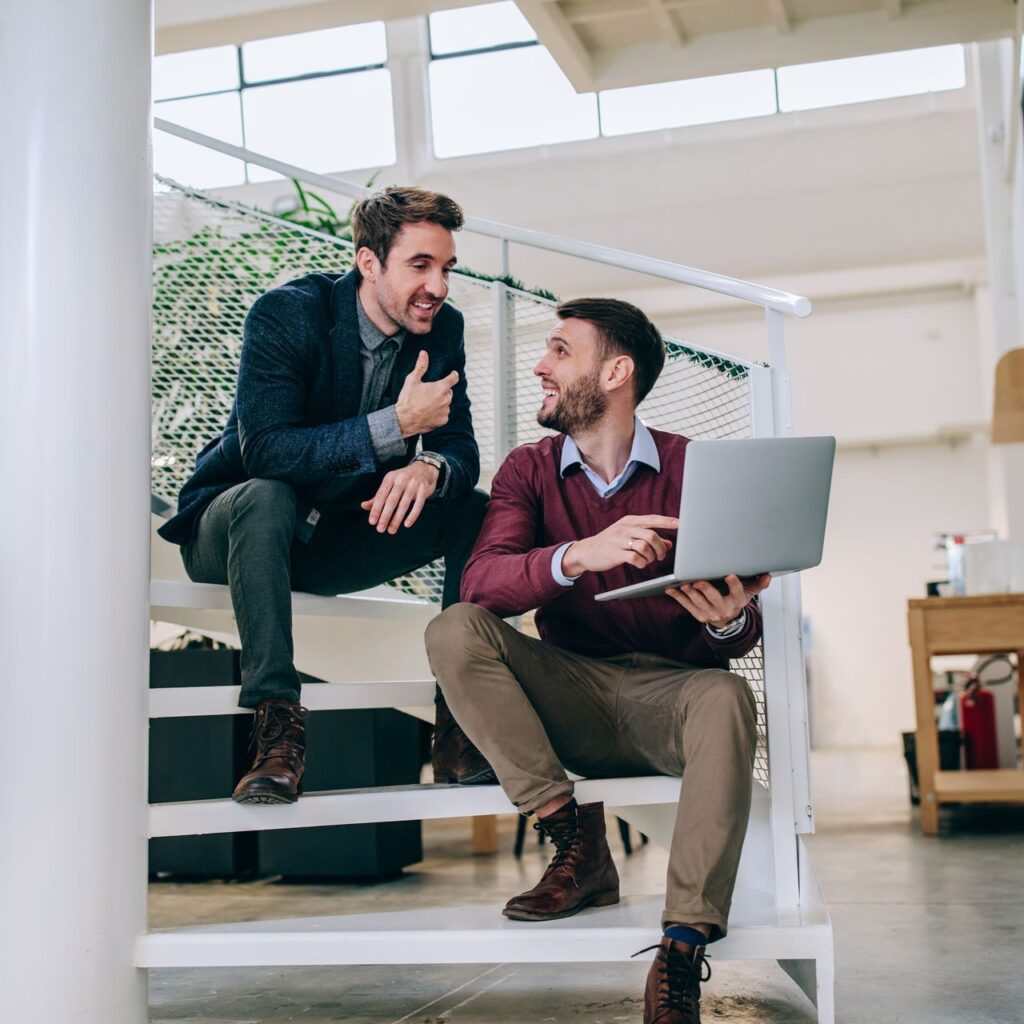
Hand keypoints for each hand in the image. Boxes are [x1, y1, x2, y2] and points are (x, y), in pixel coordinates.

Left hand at [360, 460, 439, 533]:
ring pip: (404, 504)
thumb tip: (364, 506)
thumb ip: (378, 496)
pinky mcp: (424, 490)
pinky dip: (412, 515)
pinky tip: (407, 524)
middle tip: (380, 529)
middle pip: (392, 500)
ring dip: (397, 519)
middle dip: (385, 516)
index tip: (372, 521)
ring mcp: (413, 484)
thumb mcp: (389, 483)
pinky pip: (418, 505)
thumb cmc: (403, 479)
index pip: (381, 495)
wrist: (424, 469)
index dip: (376, 509)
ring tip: (391, 530)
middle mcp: (401, 480)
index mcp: (390, 478)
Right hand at [395, 350, 458, 437]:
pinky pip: (443, 414)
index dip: (453, 375)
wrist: (403, 420)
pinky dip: (438, 413)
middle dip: (441, 391)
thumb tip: (424, 353)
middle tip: (429, 393)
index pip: (453, 378)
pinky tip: (428, 413)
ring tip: (426, 404)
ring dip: (440, 402)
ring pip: (446, 403)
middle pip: (448, 392)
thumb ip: (420, 366)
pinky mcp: (443, 420)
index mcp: (441, 388)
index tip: (452, 374)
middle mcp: (446, 399)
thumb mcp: (412, 380)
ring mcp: (445, 411)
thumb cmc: (407, 399)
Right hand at [561, 515, 677, 575]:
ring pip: (644, 546)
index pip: (653, 519)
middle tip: (661, 556)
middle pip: (651, 535)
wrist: (585, 551)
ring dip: (651, 556)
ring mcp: (619, 540)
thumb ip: (648, 538)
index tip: (681, 524)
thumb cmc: (610, 543)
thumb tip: (669, 544)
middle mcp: (624, 528)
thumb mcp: (628, 537)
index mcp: (629, 521)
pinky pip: (635, 558)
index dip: (668, 521)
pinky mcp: (614, 553)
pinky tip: (640, 564)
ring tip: (648, 560)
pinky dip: (642, 563)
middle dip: (660, 547)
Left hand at [665, 573, 770, 629]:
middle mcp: (723, 609)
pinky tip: (671, 589)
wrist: (727, 621)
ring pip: (698, 603)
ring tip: (684, 584)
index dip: (734, 584)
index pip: (737, 592)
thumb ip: (758, 584)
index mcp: (736, 602)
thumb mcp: (749, 594)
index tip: (730, 575)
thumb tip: (768, 575)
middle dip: (706, 590)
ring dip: (690, 594)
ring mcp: (709, 613)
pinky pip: (687, 606)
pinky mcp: (698, 615)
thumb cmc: (735, 601)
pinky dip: (678, 597)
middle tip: (699, 581)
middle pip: (714, 598)